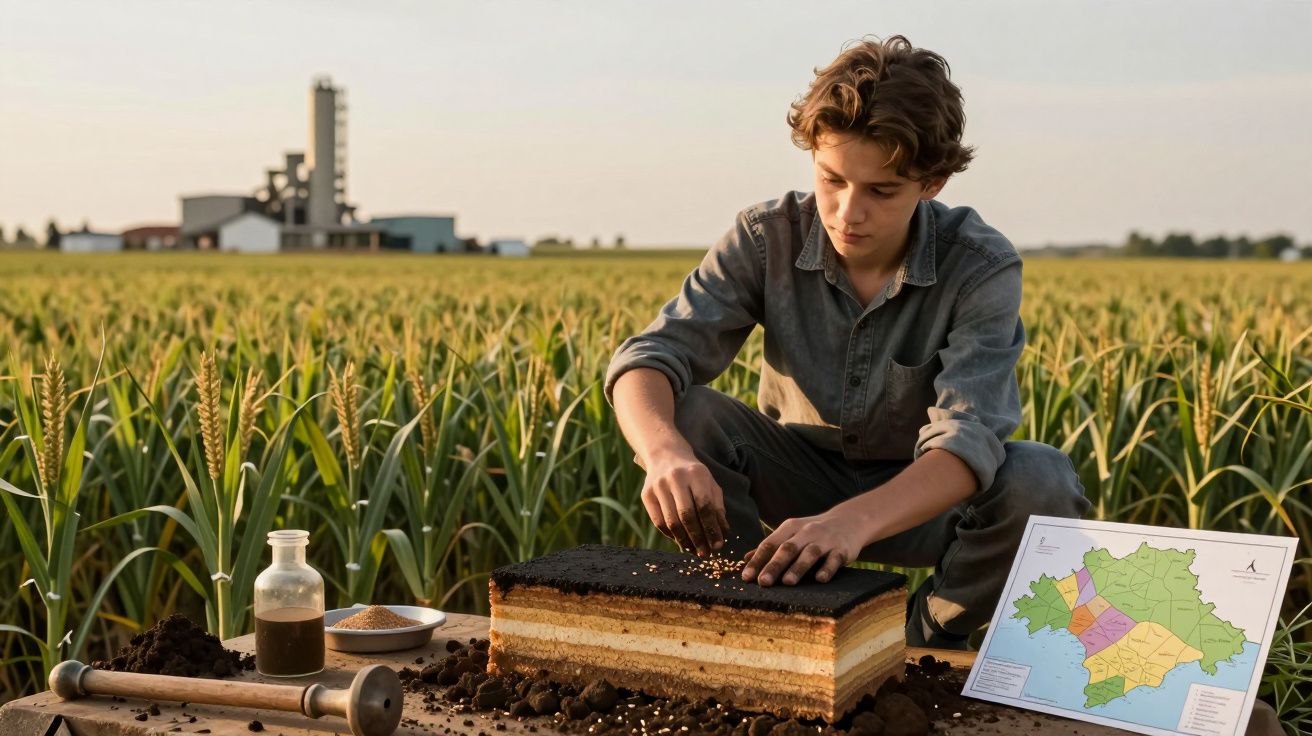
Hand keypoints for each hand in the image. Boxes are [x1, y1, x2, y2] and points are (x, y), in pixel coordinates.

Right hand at [639, 451, 729, 556]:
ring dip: (683, 540)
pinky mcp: (646, 495)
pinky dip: (670, 535)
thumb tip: (723, 534)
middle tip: (705, 553)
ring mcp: (658, 486)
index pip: (705, 506)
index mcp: (696, 474)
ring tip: (693, 550)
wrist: (665, 456)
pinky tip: (680, 540)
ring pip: (671, 521)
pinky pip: (659, 522)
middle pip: (687, 515)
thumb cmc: (694, 474)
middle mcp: (676, 478)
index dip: (712, 528)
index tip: (718, 545)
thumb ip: (718, 507)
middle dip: (698, 538)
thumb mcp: (710, 484)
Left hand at [741, 510, 865, 585]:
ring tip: (788, 582)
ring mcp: (825, 540)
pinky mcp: (842, 549)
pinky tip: (821, 579)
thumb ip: (771, 546)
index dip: (757, 560)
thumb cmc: (813, 532)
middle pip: (788, 548)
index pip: (770, 544)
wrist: (849, 520)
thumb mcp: (791, 533)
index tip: (746, 577)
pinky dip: (827, 568)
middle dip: (774, 565)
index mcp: (790, 528)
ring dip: (798, 567)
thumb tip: (745, 559)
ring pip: (810, 553)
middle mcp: (806, 532)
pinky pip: (834, 559)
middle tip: (763, 582)